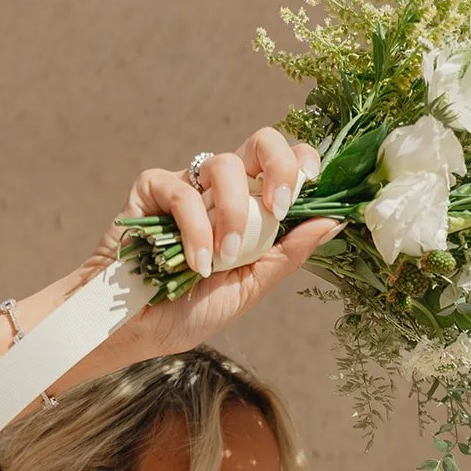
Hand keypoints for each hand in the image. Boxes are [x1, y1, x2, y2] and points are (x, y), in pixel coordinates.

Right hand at [75, 128, 341, 357]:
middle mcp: (223, 188)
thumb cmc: (191, 308)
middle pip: (261, 141)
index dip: (302, 162)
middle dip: (278, 167)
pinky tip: (193, 263)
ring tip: (223, 258)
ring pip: (223, 164)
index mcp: (253, 206)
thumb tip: (333, 221)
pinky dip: (194, 228)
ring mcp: (188, 184)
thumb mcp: (251, 285)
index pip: (285, 162)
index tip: (310, 188)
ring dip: (232, 214)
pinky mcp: (151, 189)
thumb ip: (289, 253)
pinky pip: (182, 191)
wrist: (137, 329)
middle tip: (277, 209)